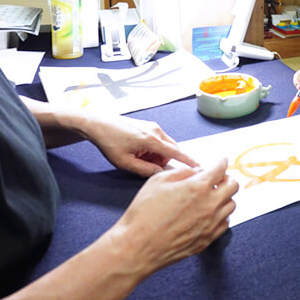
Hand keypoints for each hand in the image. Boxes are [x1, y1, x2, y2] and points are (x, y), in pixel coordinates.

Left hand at [82, 114, 197, 176]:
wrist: (99, 124)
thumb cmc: (110, 143)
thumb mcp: (125, 162)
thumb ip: (145, 170)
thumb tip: (161, 175)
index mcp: (151, 140)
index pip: (176, 153)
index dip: (188, 161)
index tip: (199, 167)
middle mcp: (157, 131)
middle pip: (172, 150)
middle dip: (163, 161)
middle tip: (144, 165)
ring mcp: (154, 126)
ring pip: (165, 146)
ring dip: (157, 155)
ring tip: (138, 157)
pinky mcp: (150, 125)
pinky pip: (160, 140)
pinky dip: (154, 149)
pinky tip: (138, 150)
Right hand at [109, 158, 237, 272]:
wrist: (137, 247)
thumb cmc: (144, 214)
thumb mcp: (158, 181)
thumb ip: (183, 172)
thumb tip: (198, 172)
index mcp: (198, 187)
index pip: (220, 169)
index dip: (221, 163)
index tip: (221, 162)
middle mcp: (209, 205)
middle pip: (233, 186)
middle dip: (227, 178)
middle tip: (219, 178)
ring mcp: (210, 224)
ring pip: (231, 205)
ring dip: (225, 198)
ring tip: (213, 197)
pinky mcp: (207, 239)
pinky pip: (224, 223)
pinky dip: (221, 215)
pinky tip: (209, 214)